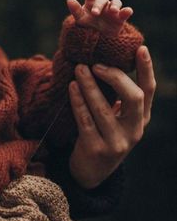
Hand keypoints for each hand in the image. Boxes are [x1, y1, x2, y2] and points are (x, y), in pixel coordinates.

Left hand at [67, 0, 133, 36]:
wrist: (100, 39)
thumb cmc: (89, 25)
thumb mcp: (81, 19)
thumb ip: (76, 10)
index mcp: (92, 3)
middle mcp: (103, 4)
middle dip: (99, 5)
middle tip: (95, 13)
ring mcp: (112, 10)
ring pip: (116, 2)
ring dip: (115, 5)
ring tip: (113, 10)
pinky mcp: (121, 18)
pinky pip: (126, 12)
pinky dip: (127, 11)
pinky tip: (127, 11)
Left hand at [68, 45, 155, 188]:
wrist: (90, 172)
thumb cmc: (101, 133)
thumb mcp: (115, 117)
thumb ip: (115, 96)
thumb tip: (100, 60)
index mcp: (141, 119)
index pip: (149, 90)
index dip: (146, 69)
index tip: (141, 48)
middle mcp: (134, 130)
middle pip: (134, 97)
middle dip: (116, 77)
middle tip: (96, 64)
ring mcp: (117, 142)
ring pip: (104, 108)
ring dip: (90, 86)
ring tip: (79, 69)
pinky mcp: (97, 149)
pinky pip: (85, 120)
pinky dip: (77, 101)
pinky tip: (71, 87)